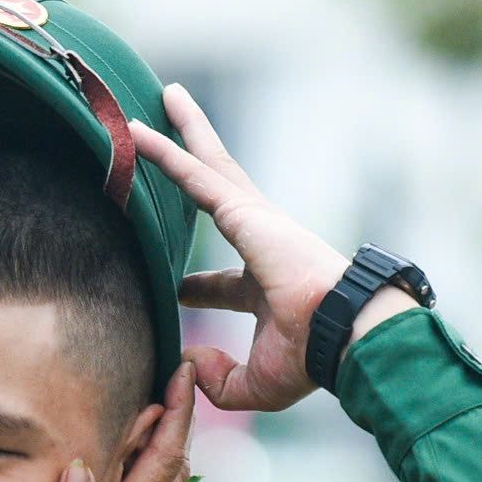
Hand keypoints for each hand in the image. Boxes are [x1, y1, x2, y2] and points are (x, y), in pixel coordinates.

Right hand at [19, 363, 196, 481]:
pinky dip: (151, 477)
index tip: (185, 372)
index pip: (162, 458)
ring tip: (160, 415)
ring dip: (166, 447)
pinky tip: (138, 476)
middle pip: (172, 465)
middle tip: (179, 379)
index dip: (175, 413)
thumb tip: (82, 466)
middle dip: (178, 420)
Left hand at [132, 84, 417, 411]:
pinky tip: (138, 132)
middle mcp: (262, 245)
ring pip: (207, 167)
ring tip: (160, 96)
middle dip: (197, 164)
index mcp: (268, 288)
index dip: (198, 289)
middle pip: (218, 193)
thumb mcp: (256, 384)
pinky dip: (165, 152)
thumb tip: (190, 365)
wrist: (343, 333)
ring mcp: (255, 221)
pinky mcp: (243, 210)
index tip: (178, 293)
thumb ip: (221, 382)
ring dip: (182, 132)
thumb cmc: (313, 360)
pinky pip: (194, 176)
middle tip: (174, 134)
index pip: (224, 284)